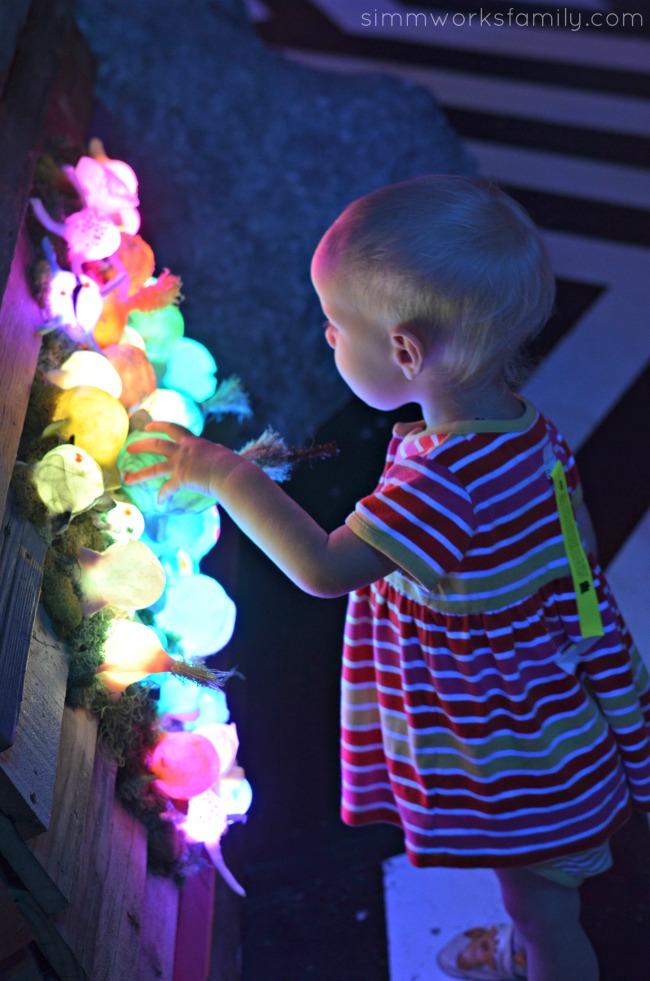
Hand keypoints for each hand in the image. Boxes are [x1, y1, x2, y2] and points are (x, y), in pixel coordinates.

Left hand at [124, 421, 240, 502]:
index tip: (147, 426)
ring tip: (126, 480)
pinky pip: (168, 488)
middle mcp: (184, 450)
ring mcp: (181, 464)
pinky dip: (163, 495)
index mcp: (193, 441)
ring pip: (155, 468)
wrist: (231, 472)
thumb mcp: (220, 452)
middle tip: (128, 449)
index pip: (173, 429)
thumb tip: (219, 448)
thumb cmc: (231, 463)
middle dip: (140, 446)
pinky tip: (159, 502)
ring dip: (139, 475)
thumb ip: (214, 450)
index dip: (158, 426)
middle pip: (156, 445)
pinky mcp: (182, 479)